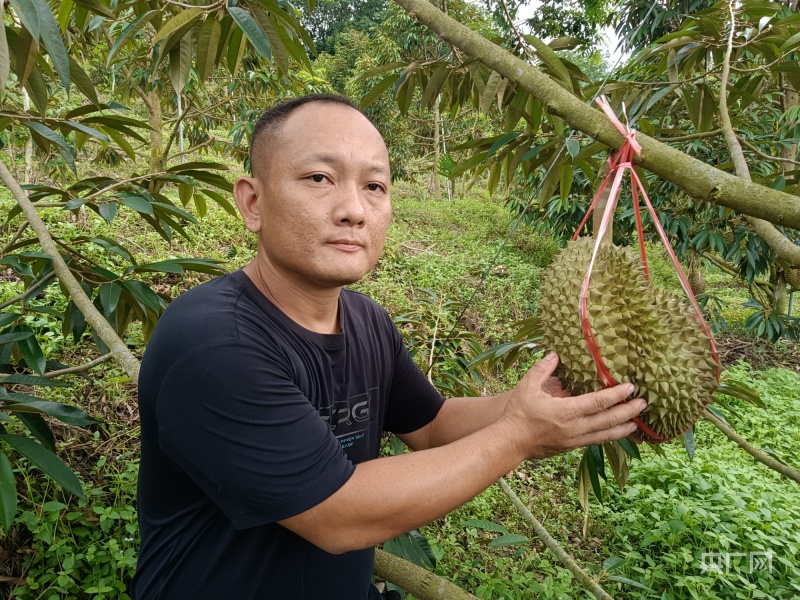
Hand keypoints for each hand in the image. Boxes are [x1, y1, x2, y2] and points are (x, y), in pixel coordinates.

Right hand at [498, 352, 645, 459]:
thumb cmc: (518, 413)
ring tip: (637, 423)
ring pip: (606, 435)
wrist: (511, 442)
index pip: (598, 402)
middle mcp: (575, 427)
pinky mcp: (572, 447)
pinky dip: (610, 436)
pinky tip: (616, 433)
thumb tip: (556, 354)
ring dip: (623, 428)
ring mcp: (575, 440)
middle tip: (644, 403)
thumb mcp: (527, 386)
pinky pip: (596, 441)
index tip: (630, 387)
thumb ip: (543, 368)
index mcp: (566, 411)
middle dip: (628, 411)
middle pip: (609, 420)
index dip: (616, 395)